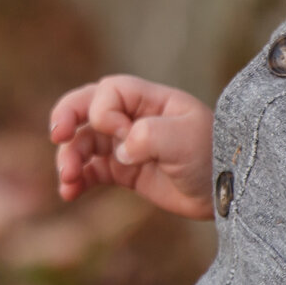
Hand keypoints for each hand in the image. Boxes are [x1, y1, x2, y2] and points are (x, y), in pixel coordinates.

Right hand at [47, 76, 214, 219]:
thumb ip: (148, 135)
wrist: (227, 192)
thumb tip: (119, 151)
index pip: (109, 91)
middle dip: (67, 118)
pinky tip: (69, 192)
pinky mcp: (123, 171)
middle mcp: (133, 117)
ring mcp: (126, 144)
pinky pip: (90, 171)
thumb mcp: (184, 139)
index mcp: (149, 100)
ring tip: (67, 178)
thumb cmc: (212, 155)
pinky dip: (76, 179)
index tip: (120, 135)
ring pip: (83, 142)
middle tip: (58, 135)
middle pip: (86, 107)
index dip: (104, 111)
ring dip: (69, 157)